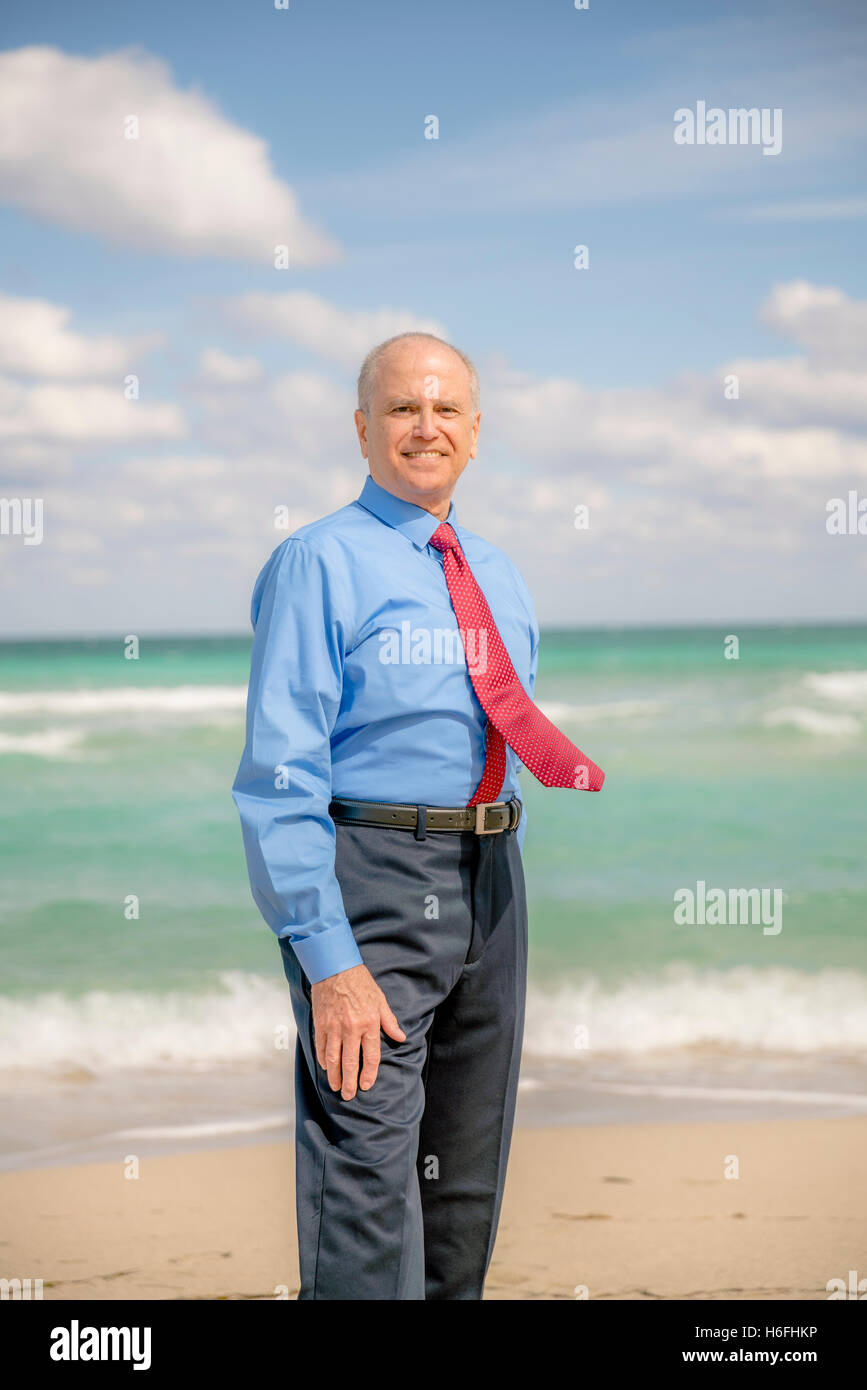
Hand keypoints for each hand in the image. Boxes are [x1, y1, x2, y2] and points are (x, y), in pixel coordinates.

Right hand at [310, 963, 405, 1100]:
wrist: (335, 968)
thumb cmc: (361, 983)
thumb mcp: (380, 1001)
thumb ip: (389, 1022)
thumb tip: (401, 1038)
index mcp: (369, 1024)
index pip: (370, 1057)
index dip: (368, 1074)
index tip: (366, 1085)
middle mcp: (351, 1029)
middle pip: (350, 1063)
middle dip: (350, 1082)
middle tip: (349, 1095)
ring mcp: (334, 1028)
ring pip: (334, 1059)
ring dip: (335, 1076)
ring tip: (336, 1087)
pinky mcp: (320, 1024)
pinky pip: (321, 1047)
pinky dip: (323, 1060)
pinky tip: (326, 1068)